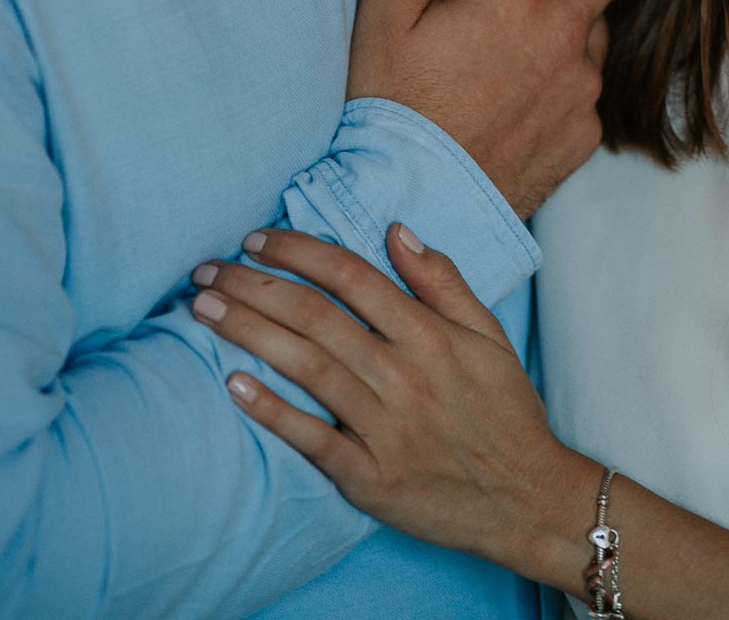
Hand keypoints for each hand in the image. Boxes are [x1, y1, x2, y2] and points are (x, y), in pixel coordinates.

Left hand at [191, 227, 592, 569]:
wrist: (525, 498)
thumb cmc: (504, 410)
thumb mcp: (489, 335)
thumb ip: (443, 280)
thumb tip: (397, 230)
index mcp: (429, 334)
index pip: (352, 275)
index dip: (300, 250)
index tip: (258, 237)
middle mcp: (402, 373)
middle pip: (315, 316)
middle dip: (254, 284)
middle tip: (207, 268)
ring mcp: (383, 427)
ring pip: (305, 366)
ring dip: (248, 332)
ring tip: (203, 309)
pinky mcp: (368, 477)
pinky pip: (311, 438)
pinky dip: (271, 410)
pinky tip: (233, 384)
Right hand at [347, 0, 629, 217]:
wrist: (411, 208)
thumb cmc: (388, 108)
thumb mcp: (385, 11)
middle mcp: (565, 35)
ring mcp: (582, 88)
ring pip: (597, 20)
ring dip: (564, 5)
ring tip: (506, 23)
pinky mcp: (584, 133)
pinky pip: (586, 79)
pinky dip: (560, 64)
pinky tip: (512, 80)